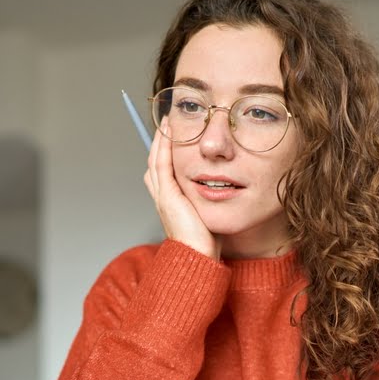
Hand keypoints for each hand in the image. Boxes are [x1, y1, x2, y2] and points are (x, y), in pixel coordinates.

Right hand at [143, 120, 219, 259]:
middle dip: (160, 142)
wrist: (199, 257)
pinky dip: (163, 146)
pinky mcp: (167, 195)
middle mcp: (162, 197)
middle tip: (167, 123)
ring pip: (155, 160)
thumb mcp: (208, 216)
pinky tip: (167, 131)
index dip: (165, 153)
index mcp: (170, 202)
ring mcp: (162, 196)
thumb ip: (209, 202)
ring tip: (167, 122)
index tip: (173, 137)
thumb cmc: (206, 243)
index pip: (163, 171)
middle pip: (155, 162)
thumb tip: (223, 192)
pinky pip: (161, 164)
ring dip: (160, 139)